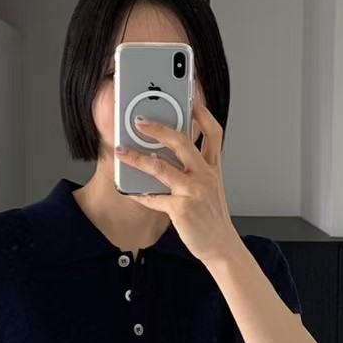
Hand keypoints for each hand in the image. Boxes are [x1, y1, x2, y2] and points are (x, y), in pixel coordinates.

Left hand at [114, 99, 238, 264]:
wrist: (220, 245)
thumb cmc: (211, 215)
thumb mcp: (211, 186)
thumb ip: (196, 168)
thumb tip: (168, 152)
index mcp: (212, 167)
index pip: (213, 133)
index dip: (202, 113)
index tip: (190, 98)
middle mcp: (205, 175)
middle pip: (182, 142)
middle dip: (158, 128)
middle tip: (139, 121)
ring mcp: (193, 191)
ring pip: (160, 167)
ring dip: (137, 157)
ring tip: (121, 151)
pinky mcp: (181, 208)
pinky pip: (154, 197)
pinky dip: (140, 193)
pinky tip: (130, 189)